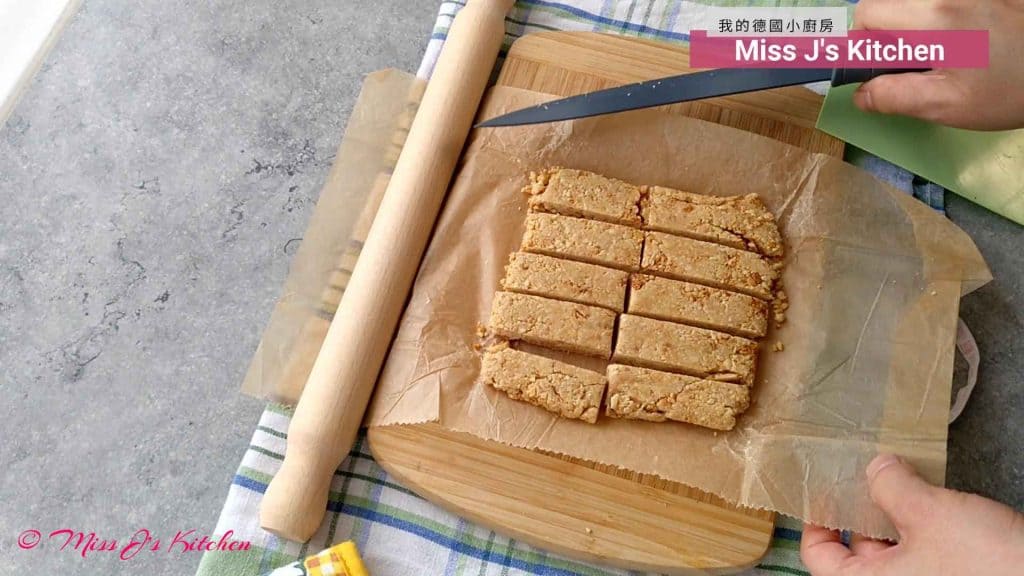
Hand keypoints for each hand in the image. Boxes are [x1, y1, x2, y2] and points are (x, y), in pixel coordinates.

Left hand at [800, 454, 1023, 575]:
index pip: (818, 557)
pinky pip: (921, 558)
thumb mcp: (928, 512)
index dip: (816, 522)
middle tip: (863, 477)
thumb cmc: (987, 563)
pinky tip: (929, 503)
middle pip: (855, 554)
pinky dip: (919, 530)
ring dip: (892, 518)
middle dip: (860, 513)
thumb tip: (877, 469)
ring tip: (899, 482)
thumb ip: (890, 485)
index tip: (823, 492)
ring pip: (891, 554)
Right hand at [852, 0, 1023, 129]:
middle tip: (901, 64)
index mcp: (934, 20)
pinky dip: (936, 20)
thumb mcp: (948, 105)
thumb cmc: (1010, 91)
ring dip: (910, 26)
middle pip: (889, 2)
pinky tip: (959, 44)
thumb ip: (896, 97)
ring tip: (932, 55)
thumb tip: (860, 94)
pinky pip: (942, 5)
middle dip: (883, 31)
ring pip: (916, 3)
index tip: (869, 67)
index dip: (859, 41)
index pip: (868, 13)